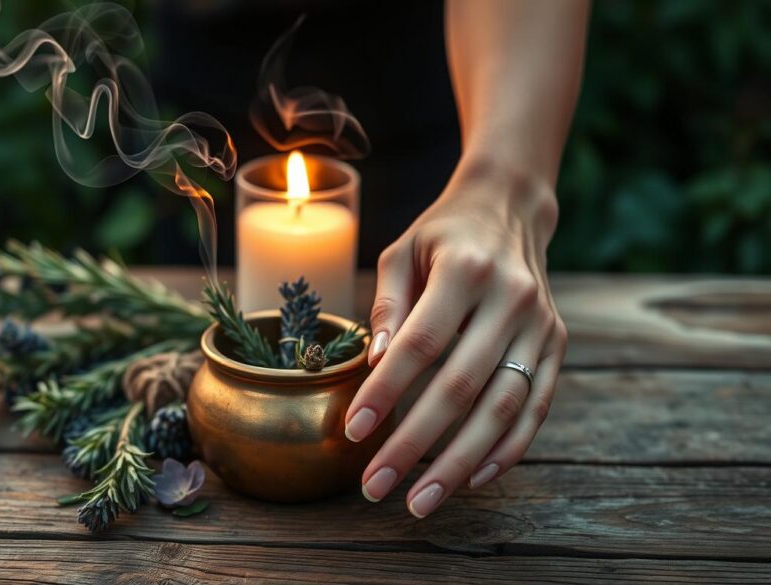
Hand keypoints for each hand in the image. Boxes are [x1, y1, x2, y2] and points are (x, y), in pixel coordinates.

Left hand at [345, 159, 567, 517]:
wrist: (510, 208)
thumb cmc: (442, 234)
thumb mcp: (400, 253)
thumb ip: (387, 308)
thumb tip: (374, 367)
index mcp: (466, 270)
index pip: (421, 344)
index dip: (386, 391)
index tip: (353, 431)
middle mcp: (511, 299)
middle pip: (460, 386)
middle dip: (414, 444)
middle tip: (375, 486)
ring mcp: (541, 325)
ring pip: (502, 408)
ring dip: (459, 462)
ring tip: (420, 500)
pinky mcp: (557, 345)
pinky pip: (536, 408)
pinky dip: (506, 449)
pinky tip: (473, 479)